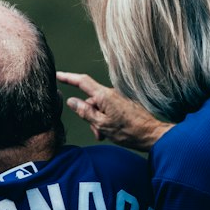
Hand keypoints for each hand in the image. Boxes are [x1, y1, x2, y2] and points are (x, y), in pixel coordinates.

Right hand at [58, 71, 172, 152]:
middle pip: (91, 101)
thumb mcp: (102, 125)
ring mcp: (118, 98)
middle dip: (89, 116)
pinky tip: (112, 131)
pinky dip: (106, 119)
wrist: (151, 134)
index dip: (68, 77)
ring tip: (105, 135)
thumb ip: (85, 112)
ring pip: (99, 107)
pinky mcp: (123, 103)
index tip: (57, 74)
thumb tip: (71, 101)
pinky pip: (108, 108)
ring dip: (98, 121)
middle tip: (97, 133)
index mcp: (104, 95)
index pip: (82, 82)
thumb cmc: (128, 131)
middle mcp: (111, 93)